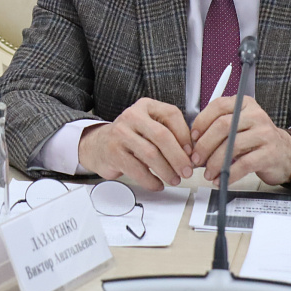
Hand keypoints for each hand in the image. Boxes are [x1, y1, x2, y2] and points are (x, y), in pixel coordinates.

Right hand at [77, 98, 193, 191]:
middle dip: (178, 157)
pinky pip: (138, 170)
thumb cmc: (131, 137)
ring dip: (167, 171)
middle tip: (187, 171)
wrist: (98, 145)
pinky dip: (151, 181)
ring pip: (151, 154)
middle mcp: (132, 116)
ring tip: (174, 179)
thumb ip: (170, 134)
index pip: (171, 114)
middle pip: (162, 136)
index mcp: (146, 106)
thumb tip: (191, 154)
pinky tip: (157, 184)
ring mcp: (120, 133)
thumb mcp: (149, 127)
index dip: (185, 135)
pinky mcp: (113, 152)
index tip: (191, 152)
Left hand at [190, 96, 290, 184]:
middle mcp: (256, 115)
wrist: (285, 153)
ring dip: (215, 162)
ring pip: (232, 146)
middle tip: (196, 159)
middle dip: (205, 145)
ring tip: (208, 173)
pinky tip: (222, 179)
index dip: (201, 122)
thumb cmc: (256, 139)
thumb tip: (193, 141)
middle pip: (223, 126)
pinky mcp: (269, 154)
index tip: (192, 138)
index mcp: (244, 104)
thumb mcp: (238, 125)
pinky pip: (244, 164)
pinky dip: (229, 174)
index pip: (218, 106)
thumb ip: (218, 126)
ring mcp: (265, 134)